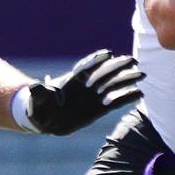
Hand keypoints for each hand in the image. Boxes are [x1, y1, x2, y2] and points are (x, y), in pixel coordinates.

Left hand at [23, 50, 143, 135]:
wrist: (47, 120)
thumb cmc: (40, 107)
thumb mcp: (38, 100)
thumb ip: (39, 93)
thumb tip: (32, 86)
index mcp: (72, 80)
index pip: (85, 68)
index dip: (96, 60)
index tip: (108, 54)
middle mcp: (86, 85)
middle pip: (103, 73)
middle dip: (117, 67)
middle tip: (133, 60)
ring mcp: (94, 96)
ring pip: (113, 85)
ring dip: (127, 80)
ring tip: (142, 74)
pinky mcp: (100, 108)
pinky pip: (116, 101)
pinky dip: (127, 97)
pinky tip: (140, 93)